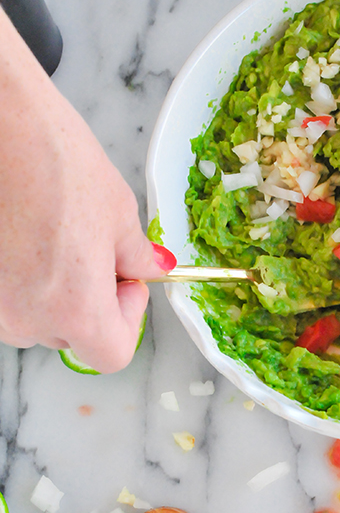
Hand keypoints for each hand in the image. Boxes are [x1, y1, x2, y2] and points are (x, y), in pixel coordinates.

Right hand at [0, 8, 175, 372]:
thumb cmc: (50, 158)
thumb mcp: (117, 210)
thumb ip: (137, 254)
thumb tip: (152, 268)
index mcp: (75, 310)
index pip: (113, 354)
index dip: (129, 319)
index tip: (128, 281)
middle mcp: (27, 319)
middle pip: (73, 335)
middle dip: (91, 300)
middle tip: (93, 247)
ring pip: (36, 318)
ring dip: (52, 290)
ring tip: (53, 232)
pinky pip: (6, 298)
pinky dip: (18, 277)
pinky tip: (23, 233)